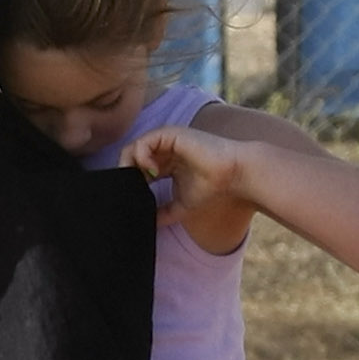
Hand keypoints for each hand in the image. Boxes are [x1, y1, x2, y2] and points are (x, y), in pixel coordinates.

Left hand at [122, 125, 253, 245]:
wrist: (232, 175)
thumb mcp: (180, 205)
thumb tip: (147, 224)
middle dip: (126, 173)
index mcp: (165, 163)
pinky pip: (144, 142)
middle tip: (130, 189)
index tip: (131, 196)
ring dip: (131, 166)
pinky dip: (141, 157)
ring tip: (141, 181)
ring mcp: (166, 140)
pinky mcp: (171, 134)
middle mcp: (163, 150)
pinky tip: (151, 172)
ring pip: (133, 148)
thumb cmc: (212, 187)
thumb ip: (162, 213)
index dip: (130, 181)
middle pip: (130, 157)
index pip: (137, 168)